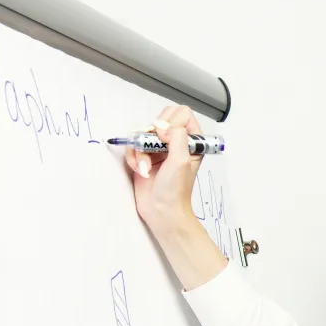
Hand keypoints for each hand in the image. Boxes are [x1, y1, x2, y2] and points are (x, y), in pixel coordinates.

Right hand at [123, 105, 202, 233]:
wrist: (161, 211)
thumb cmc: (175, 190)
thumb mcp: (181, 160)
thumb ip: (176, 136)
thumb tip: (162, 124)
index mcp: (191, 141)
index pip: (182, 114)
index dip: (172, 121)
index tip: (166, 137)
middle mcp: (176, 142)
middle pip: (161, 118)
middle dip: (152, 133)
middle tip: (154, 149)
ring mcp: (159, 148)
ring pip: (144, 132)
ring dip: (141, 150)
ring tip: (147, 167)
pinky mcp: (145, 156)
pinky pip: (133, 145)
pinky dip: (133, 158)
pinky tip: (140, 171)